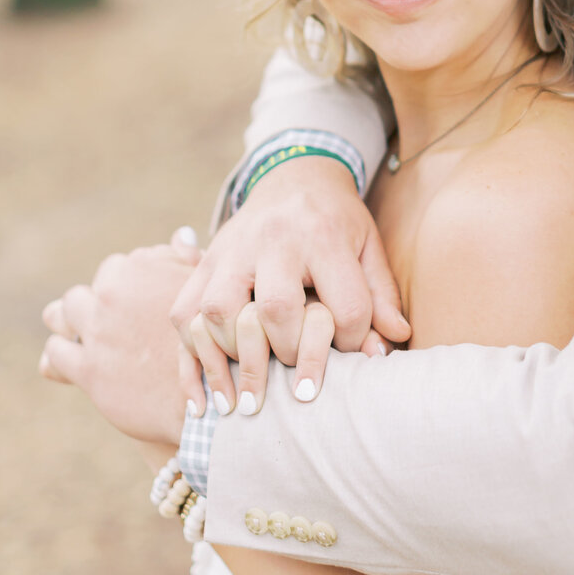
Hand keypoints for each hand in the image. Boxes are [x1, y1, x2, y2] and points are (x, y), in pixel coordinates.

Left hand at [40, 232, 198, 444]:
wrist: (214, 398)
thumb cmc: (219, 339)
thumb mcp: (208, 290)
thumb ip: (188, 259)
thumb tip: (179, 235)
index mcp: (141, 268)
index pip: (118, 267)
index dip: (128, 286)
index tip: (137, 305)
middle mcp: (113, 295)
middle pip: (87, 288)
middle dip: (96, 302)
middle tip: (114, 324)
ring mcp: (97, 331)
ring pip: (60, 313)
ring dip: (70, 322)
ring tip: (88, 337)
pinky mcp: (87, 369)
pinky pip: (55, 353)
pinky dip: (61, 354)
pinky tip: (76, 361)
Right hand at [170, 157, 408, 409]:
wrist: (295, 175)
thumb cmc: (337, 220)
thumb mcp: (369, 246)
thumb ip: (380, 295)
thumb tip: (390, 345)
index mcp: (323, 236)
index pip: (344, 304)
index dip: (353, 341)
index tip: (352, 353)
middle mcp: (273, 240)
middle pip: (275, 308)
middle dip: (289, 353)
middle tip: (297, 382)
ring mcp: (231, 249)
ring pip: (218, 310)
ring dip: (232, 359)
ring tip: (245, 399)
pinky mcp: (204, 261)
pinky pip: (183, 312)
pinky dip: (190, 358)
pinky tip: (202, 398)